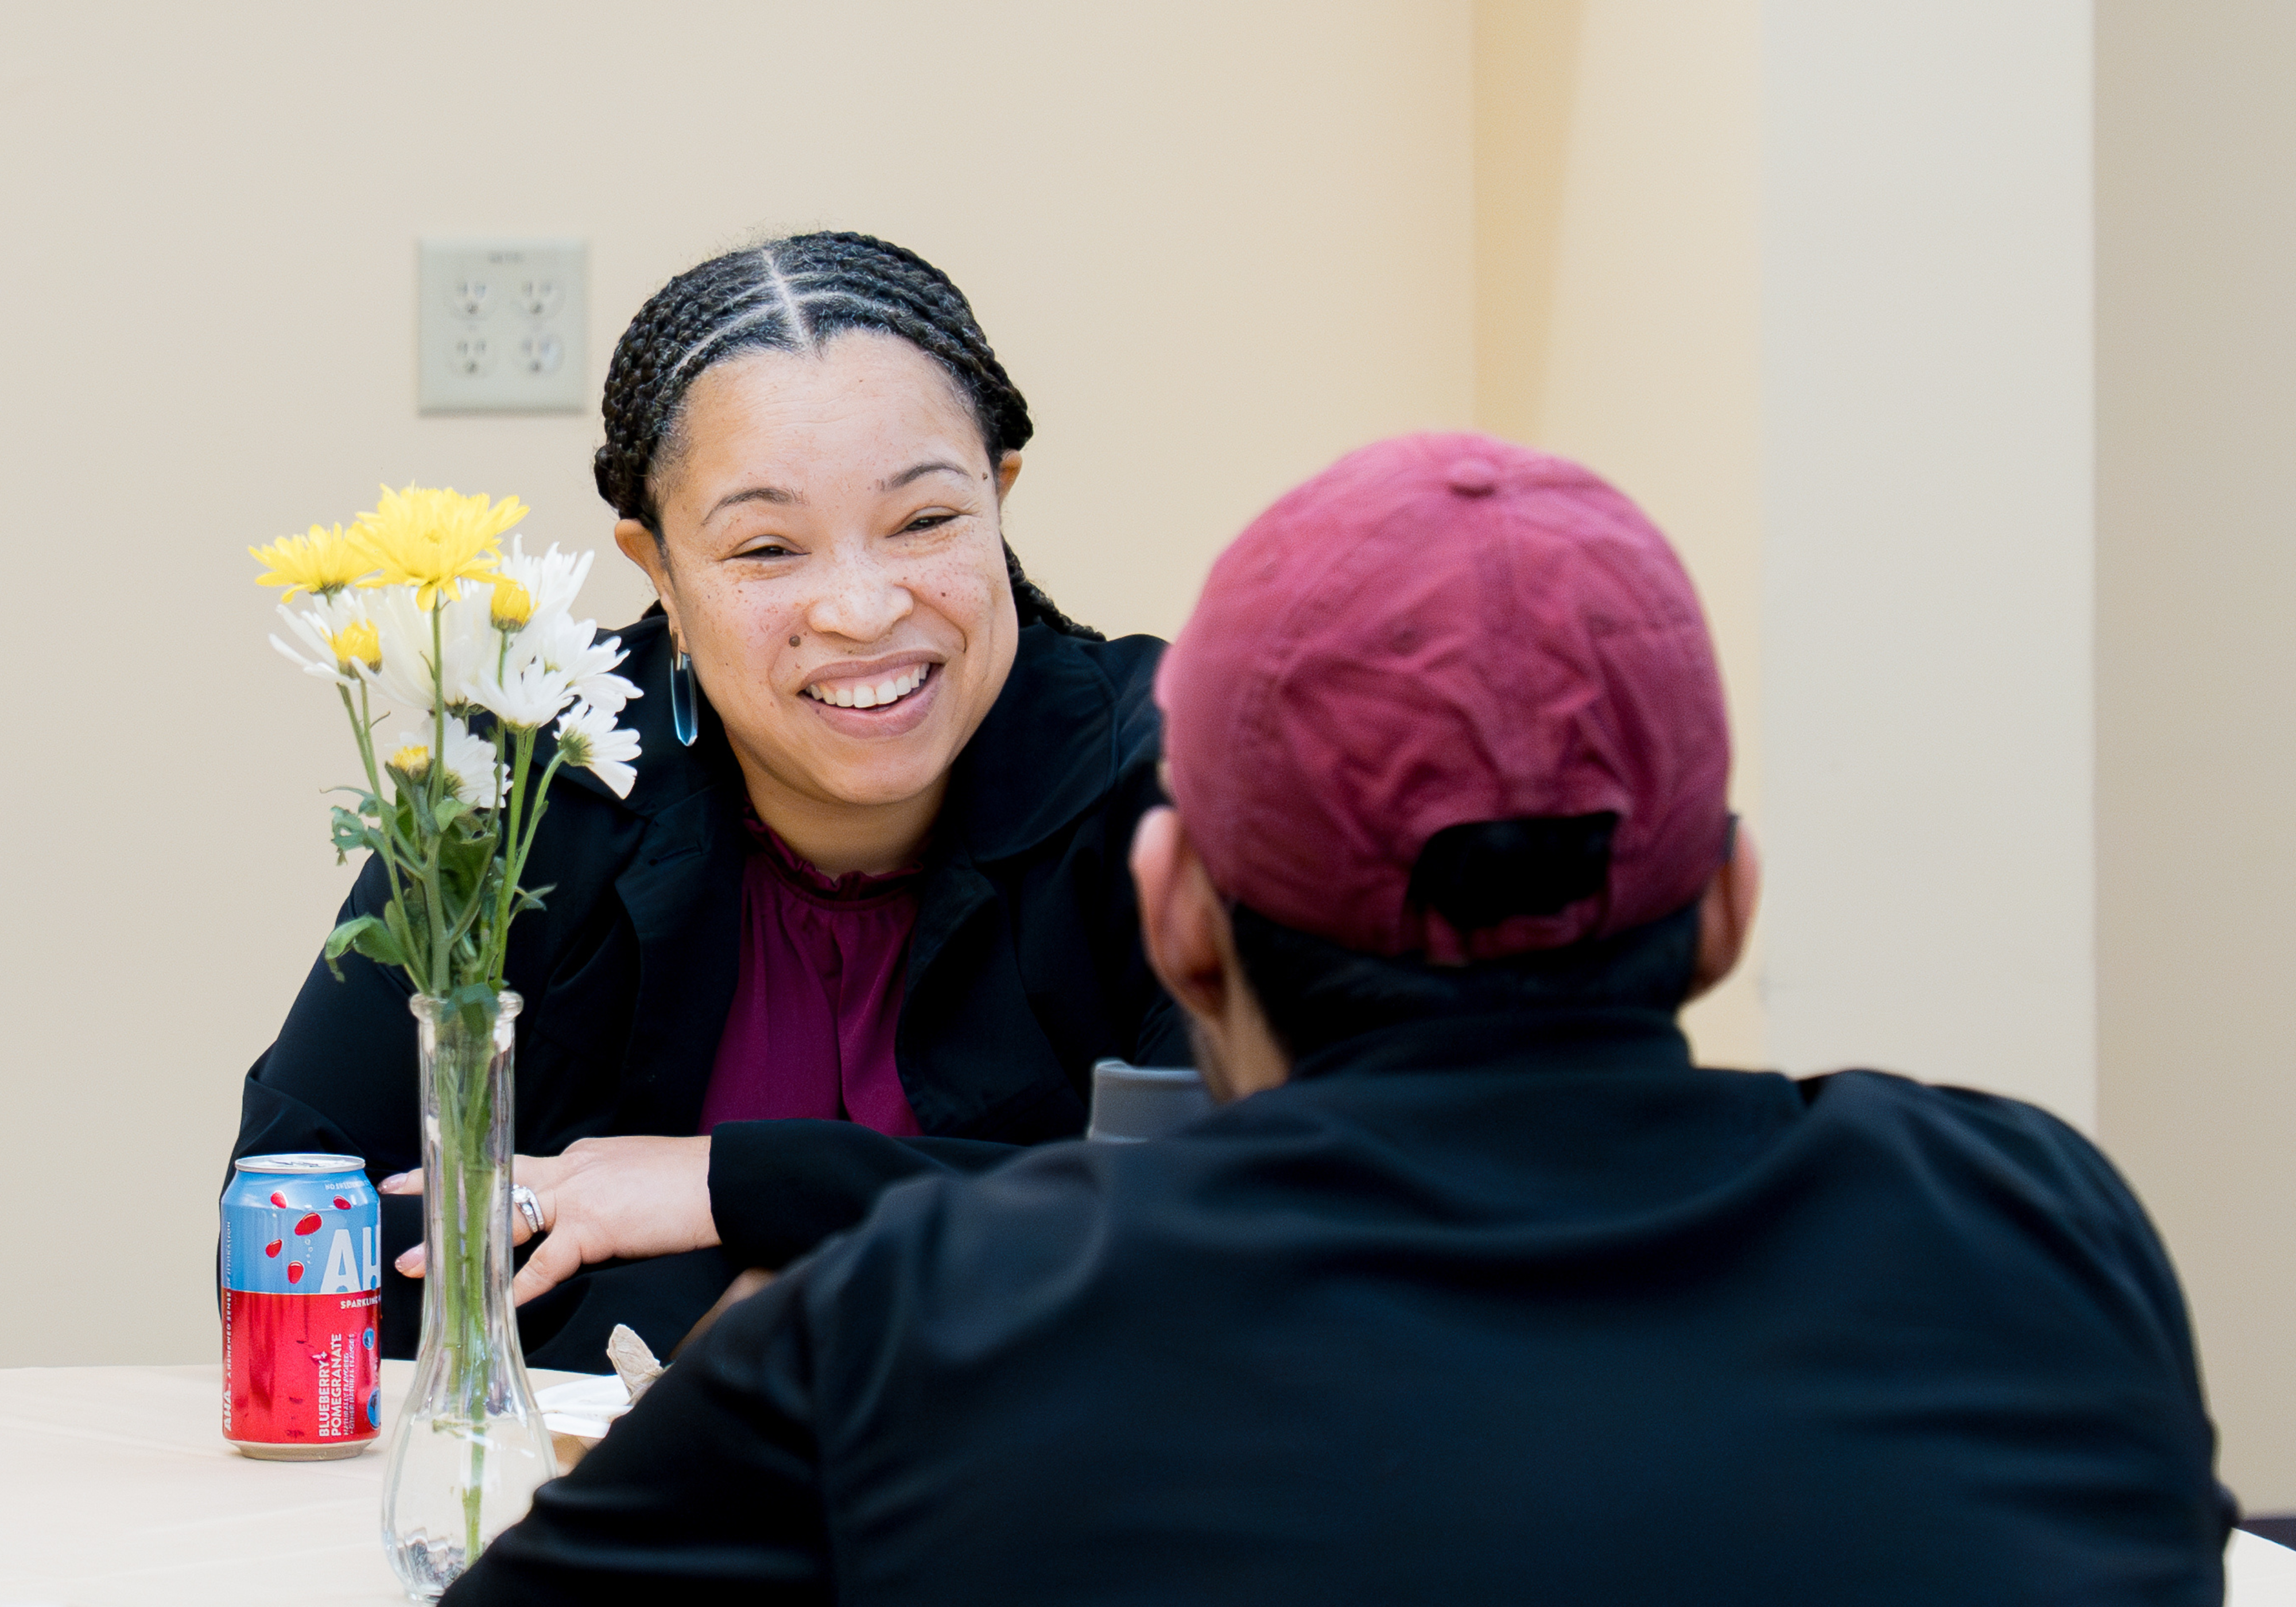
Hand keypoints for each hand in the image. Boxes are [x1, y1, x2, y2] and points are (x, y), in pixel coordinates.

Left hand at [381, 1135, 719, 1304]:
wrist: (727, 1179)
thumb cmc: (694, 1182)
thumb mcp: (638, 1177)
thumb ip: (605, 1196)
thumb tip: (596, 1222)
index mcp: (583, 1158)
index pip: (522, 1170)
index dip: (482, 1180)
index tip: (446, 1178)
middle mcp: (572, 1168)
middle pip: (496, 1180)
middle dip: (444, 1190)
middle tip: (398, 1193)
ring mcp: (579, 1195)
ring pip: (504, 1219)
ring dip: (457, 1244)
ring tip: (418, 1264)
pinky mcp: (594, 1227)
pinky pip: (546, 1263)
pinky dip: (518, 1286)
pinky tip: (494, 1303)